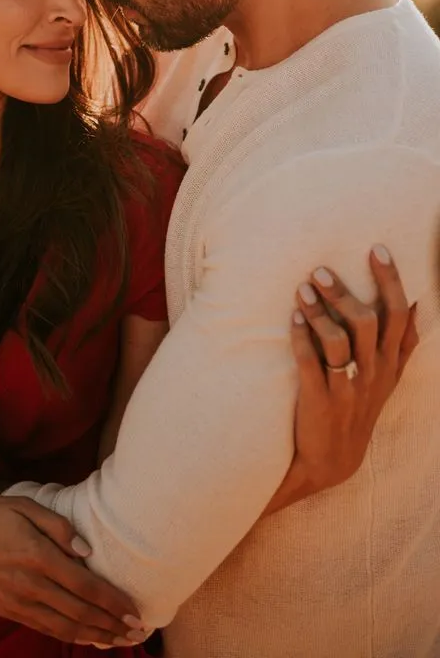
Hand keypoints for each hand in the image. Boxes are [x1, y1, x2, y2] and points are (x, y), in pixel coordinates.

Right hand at [0, 496, 145, 646]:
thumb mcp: (24, 506)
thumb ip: (58, 527)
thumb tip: (88, 551)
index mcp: (38, 555)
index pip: (85, 585)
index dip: (113, 602)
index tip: (135, 611)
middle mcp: (31, 584)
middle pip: (80, 612)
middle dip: (113, 624)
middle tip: (138, 632)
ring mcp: (19, 602)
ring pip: (65, 626)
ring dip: (96, 636)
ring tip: (120, 641)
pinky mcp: (10, 611)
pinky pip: (46, 628)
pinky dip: (71, 635)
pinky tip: (87, 637)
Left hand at [290, 245, 417, 492]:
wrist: (332, 459)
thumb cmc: (358, 407)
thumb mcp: (388, 378)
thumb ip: (401, 344)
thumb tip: (417, 302)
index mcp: (390, 363)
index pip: (399, 315)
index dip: (391, 280)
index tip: (377, 249)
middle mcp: (374, 373)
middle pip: (368, 322)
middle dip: (345, 292)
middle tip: (321, 269)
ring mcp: (348, 388)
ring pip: (338, 340)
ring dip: (320, 311)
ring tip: (302, 289)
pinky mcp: (320, 400)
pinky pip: (311, 362)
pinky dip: (301, 337)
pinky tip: (292, 317)